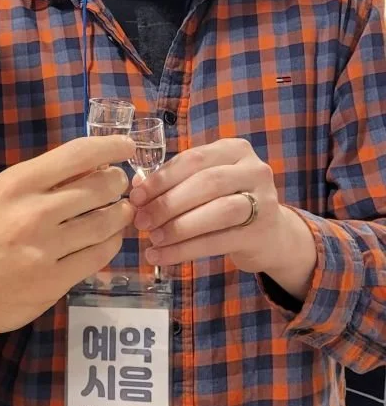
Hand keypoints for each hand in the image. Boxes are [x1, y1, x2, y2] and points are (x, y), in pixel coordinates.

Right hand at [0, 135, 134, 344]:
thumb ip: (39, 182)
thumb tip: (90, 166)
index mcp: (16, 184)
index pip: (77, 154)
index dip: (110, 146)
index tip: (127, 145)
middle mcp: (32, 212)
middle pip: (99, 188)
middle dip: (118, 184)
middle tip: (119, 186)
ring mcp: (44, 249)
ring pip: (105, 223)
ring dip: (120, 214)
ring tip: (120, 212)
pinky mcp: (54, 282)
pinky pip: (98, 256)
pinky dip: (111, 244)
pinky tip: (108, 239)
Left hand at [130, 138, 316, 294]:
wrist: (271, 235)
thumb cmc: (227, 201)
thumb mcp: (205, 185)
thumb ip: (175, 183)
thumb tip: (136, 190)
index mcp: (234, 150)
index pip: (193, 159)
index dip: (161, 178)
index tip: (135, 197)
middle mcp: (254, 170)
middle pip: (206, 183)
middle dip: (168, 203)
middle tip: (141, 220)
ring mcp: (264, 200)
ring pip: (218, 212)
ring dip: (179, 227)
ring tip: (153, 239)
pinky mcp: (262, 233)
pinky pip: (220, 241)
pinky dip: (187, 250)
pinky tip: (163, 256)